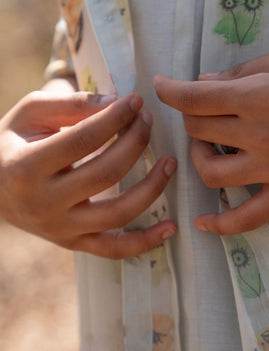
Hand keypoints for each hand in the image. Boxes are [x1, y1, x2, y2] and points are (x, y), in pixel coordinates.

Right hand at [0, 89, 176, 257]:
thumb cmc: (14, 142)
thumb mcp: (30, 114)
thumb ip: (70, 104)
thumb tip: (116, 102)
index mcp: (26, 167)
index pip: (82, 140)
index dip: (115, 118)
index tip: (137, 100)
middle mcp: (43, 203)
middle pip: (105, 173)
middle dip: (135, 142)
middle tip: (148, 121)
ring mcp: (59, 229)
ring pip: (117, 214)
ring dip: (151, 187)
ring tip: (169, 162)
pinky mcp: (73, 244)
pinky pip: (114, 250)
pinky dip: (146, 242)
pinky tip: (171, 227)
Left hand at [154, 43, 268, 234]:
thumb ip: (249, 69)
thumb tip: (208, 82)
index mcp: (261, 95)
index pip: (195, 98)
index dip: (169, 89)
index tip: (160, 85)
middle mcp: (261, 135)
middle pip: (199, 132)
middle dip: (192, 118)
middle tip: (204, 109)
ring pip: (211, 174)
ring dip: (200, 159)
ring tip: (210, 147)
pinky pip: (247, 218)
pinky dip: (221, 225)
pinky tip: (203, 224)